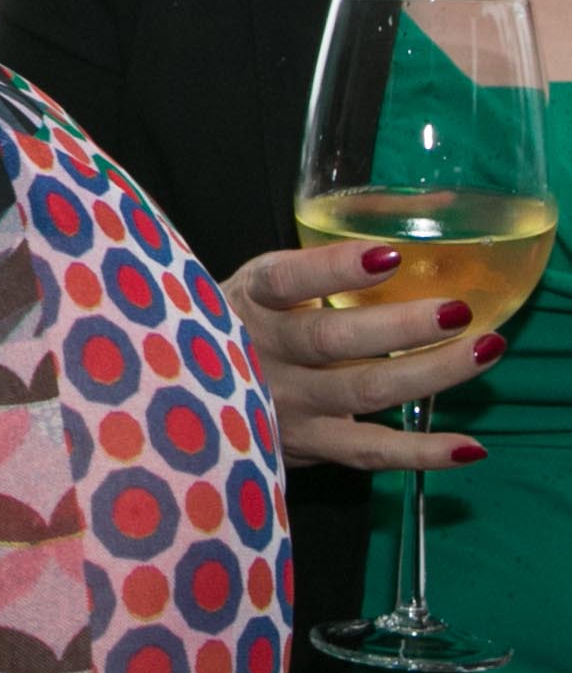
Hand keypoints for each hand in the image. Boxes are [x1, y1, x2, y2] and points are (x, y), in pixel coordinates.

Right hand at [230, 239, 504, 470]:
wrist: (190, 390)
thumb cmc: (240, 325)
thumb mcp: (258, 285)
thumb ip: (316, 267)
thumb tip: (423, 220)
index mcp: (246, 301)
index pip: (285, 281)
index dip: (334, 270)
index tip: (389, 258)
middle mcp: (259, 353)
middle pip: (330, 340)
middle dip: (398, 327)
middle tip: (456, 310)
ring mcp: (283, 404)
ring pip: (361, 391)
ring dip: (429, 373)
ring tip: (483, 349)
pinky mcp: (307, 445)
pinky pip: (370, 451)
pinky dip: (422, 452)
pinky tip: (469, 446)